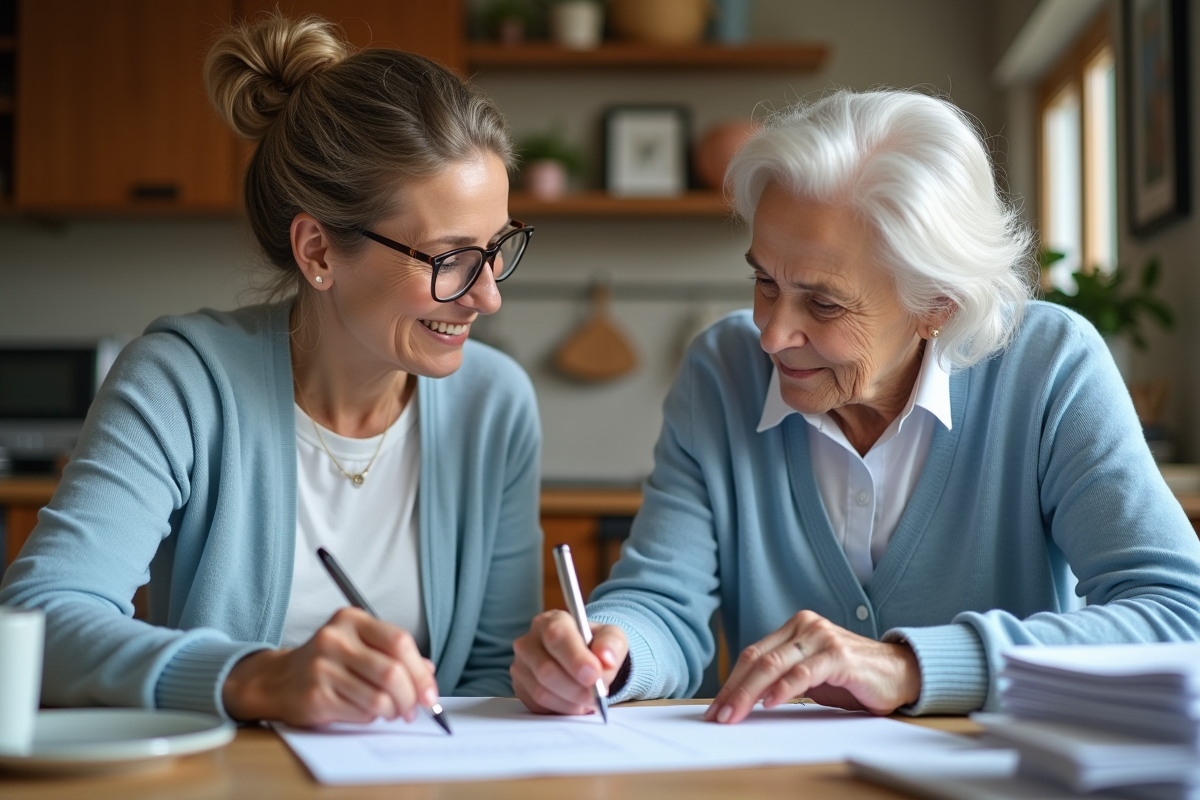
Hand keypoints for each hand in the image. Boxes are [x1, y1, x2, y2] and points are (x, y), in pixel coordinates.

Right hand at [222, 607, 438, 725]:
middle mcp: (336, 639)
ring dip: (394, 711)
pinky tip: (367, 712)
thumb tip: (429, 673)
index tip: (430, 693)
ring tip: (394, 712)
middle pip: (392, 672)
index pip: (399, 641)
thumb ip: (394, 654)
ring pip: (379, 697)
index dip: (420, 671)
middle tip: (414, 710)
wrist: (278, 679)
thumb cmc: (329, 662)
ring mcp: (323, 667)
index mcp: (352, 620)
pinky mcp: (316, 696)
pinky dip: (372, 717)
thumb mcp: (360, 645)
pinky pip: (361, 712)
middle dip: (411, 697)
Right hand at [511, 610, 627, 714]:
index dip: (575, 658)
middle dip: (575, 688)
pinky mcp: (520, 687)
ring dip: (570, 702)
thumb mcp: (611, 637)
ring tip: (589, 700)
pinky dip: (562, 709)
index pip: (556, 636)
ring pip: (541, 692)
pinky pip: (538, 705)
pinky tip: (575, 703)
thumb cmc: (594, 645)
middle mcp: (529, 641)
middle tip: (596, 696)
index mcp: (551, 621)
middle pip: (545, 669)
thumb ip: (612, 644)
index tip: (594, 675)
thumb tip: (606, 659)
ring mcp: (521, 666)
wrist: (583, 659)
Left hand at [704, 611, 919, 723]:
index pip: (753, 655)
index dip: (731, 682)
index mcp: (795, 628)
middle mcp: (805, 626)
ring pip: (774, 666)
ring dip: (749, 694)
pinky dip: (783, 689)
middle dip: (733, 691)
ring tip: (734, 715)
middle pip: (757, 660)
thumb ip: (783, 678)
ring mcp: (822, 638)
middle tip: (717, 716)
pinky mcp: (839, 655)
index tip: (716, 708)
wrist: (901, 673)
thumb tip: (745, 699)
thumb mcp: (812, 675)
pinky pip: (803, 673)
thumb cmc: (853, 677)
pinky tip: (769, 703)